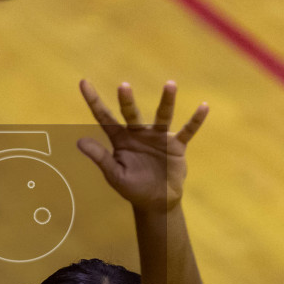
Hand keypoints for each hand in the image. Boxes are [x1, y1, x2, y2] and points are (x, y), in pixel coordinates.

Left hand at [76, 80, 208, 211]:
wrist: (157, 201)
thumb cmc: (133, 188)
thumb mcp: (114, 175)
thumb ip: (100, 157)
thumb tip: (79, 141)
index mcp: (121, 139)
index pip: (104, 117)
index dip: (93, 100)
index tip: (82, 82)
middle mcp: (139, 133)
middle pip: (131, 113)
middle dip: (127, 100)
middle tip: (123, 87)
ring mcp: (159, 137)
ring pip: (162, 115)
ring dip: (167, 101)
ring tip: (170, 85)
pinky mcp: (176, 145)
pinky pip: (187, 130)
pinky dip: (196, 120)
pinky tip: (204, 107)